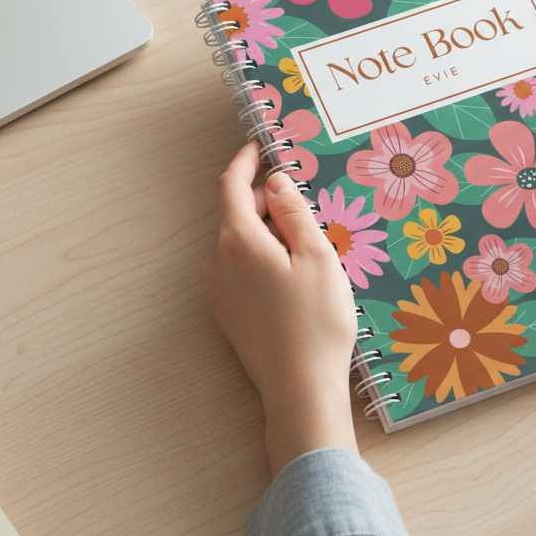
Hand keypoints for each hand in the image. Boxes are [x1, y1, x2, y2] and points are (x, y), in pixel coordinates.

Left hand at [204, 141, 357, 475]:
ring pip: (239, 243)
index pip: (230, 185)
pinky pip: (240, 269)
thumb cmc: (316, 322)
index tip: (261, 145)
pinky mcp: (228, 315)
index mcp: (238, 241)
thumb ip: (294, 212)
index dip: (245, 160)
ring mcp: (219, 292)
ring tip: (308, 238)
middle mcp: (218, 263)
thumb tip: (276, 181)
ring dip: (266, 230)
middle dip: (264, 197)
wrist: (299, 389)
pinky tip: (295, 273)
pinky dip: (262, 256)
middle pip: (235, 213)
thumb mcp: (317, 257)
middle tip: (303, 195)